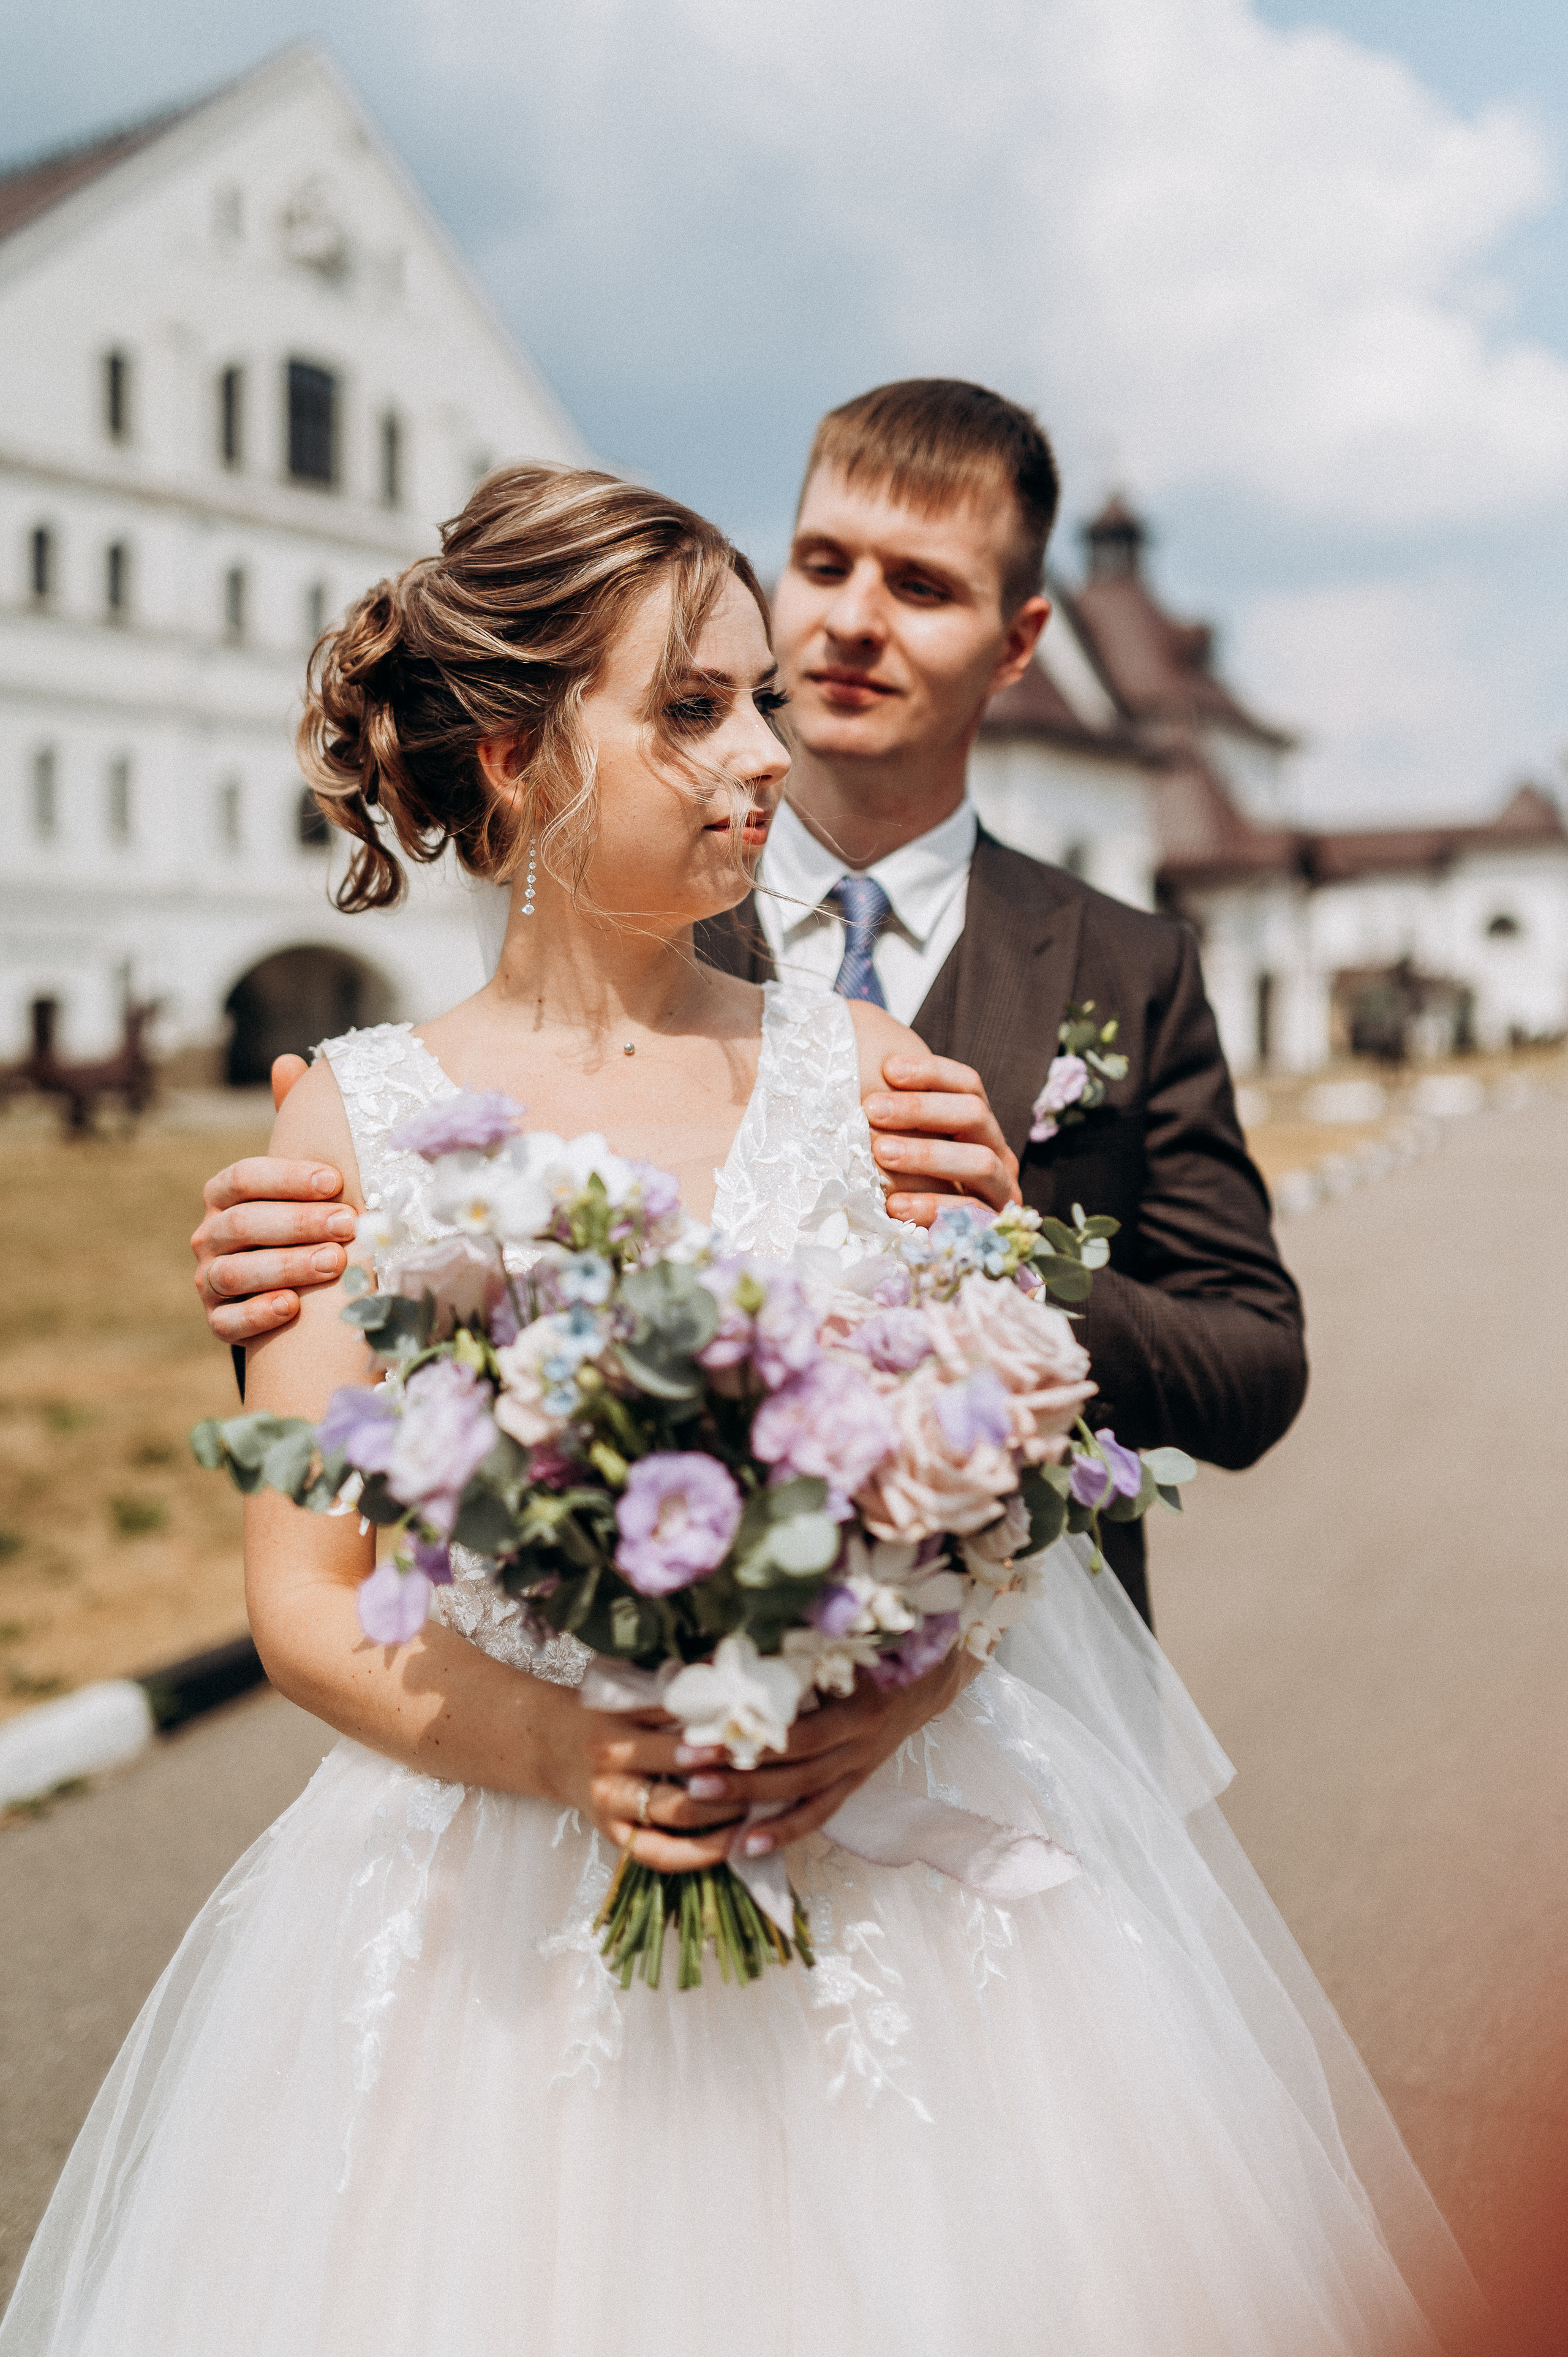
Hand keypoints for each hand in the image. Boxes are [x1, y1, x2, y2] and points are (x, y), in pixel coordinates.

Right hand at [191, 1056, 347, 1343]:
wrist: (294, 1285)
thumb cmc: (302, 1215)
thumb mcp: (301, 1174)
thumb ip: (295, 1125)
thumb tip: (288, 1060)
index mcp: (225, 1194)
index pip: (243, 1178)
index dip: (287, 1178)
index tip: (336, 1181)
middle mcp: (209, 1233)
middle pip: (244, 1225)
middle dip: (299, 1223)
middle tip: (349, 1225)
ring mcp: (210, 1278)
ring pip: (237, 1271)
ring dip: (287, 1266)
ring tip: (335, 1263)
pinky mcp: (217, 1319)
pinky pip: (227, 1321)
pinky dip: (258, 1313)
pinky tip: (293, 1307)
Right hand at [541, 1701, 749, 1874]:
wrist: (553, 1746)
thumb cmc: (604, 1715)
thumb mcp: (631, 1698)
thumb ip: (676, 1695)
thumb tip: (732, 1681)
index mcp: (618, 1727)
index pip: (678, 1733)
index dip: (719, 1733)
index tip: (754, 1733)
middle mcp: (612, 1768)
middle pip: (680, 1772)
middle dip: (727, 1774)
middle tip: (764, 1770)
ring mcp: (612, 1806)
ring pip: (677, 1814)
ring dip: (723, 1810)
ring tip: (757, 1800)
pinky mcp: (615, 1837)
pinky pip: (661, 1855)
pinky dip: (700, 1854)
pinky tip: (732, 1843)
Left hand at [676, 1647, 981, 1856]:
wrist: (927, 1680)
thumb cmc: (876, 1653)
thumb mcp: (842, 1647)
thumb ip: (792, 1654)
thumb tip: (726, 1656)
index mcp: (859, 1706)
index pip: (800, 1732)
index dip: (753, 1736)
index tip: (702, 1729)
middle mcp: (861, 1743)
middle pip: (795, 1767)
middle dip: (739, 1770)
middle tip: (686, 1768)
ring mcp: (859, 1767)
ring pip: (803, 1794)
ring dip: (750, 1800)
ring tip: (699, 1799)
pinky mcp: (855, 1782)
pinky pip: (820, 1813)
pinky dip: (784, 1830)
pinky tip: (746, 1845)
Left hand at [864, 1053, 1020, 1225]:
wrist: (922, 1248)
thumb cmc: (896, 1179)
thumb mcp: (893, 1141)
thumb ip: (887, 1116)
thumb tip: (858, 1081)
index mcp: (975, 1121)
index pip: (966, 1083)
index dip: (930, 1072)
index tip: (888, 1069)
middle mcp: (994, 1148)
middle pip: (973, 1113)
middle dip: (921, 1108)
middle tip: (872, 1109)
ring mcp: (1000, 1188)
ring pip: (980, 1161)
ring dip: (928, 1155)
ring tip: (881, 1153)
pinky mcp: (993, 1225)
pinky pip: (972, 1212)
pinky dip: (933, 1206)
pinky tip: (894, 1205)